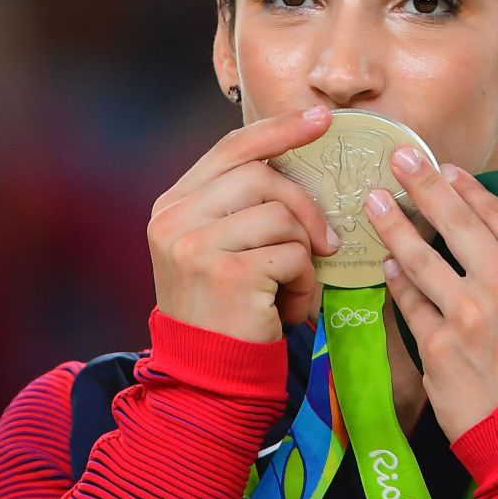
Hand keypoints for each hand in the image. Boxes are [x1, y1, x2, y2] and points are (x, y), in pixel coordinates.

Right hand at [147, 106, 338, 342]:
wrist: (206, 380)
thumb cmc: (226, 312)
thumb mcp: (219, 249)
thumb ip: (242, 206)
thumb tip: (298, 161)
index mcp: (172, 205)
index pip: (231, 148)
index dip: (279, 129)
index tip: (321, 118)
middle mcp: (174, 221)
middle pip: (262, 177)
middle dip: (305, 207)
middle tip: (325, 243)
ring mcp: (195, 246)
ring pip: (282, 216)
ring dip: (304, 256)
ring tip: (293, 288)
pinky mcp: (227, 274)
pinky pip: (294, 255)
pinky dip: (305, 284)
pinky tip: (288, 309)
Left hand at [365, 151, 497, 440]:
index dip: (469, 189)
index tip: (447, 169)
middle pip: (456, 222)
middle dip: (424, 184)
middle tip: (400, 158)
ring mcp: (468, 315)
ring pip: (422, 257)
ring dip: (394, 224)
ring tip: (375, 202)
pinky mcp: (438, 345)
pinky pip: (411, 303)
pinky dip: (397, 280)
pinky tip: (387, 265)